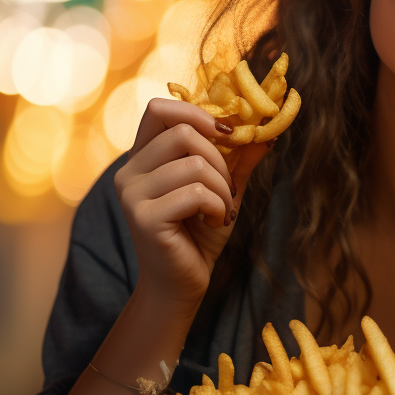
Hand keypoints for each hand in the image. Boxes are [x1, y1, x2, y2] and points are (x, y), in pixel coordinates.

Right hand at [114, 98, 271, 308]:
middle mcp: (129, 171)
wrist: (183, 284)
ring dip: (222, 188)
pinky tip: (213, 222)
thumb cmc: (199, 235)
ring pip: (193, 164)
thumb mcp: (225, 190)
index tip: (226, 134)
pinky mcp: (144, 217)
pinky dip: (218, 207)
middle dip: (219, 159)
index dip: (196, 113)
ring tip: (220, 210)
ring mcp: (132, 194)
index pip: (159, 109)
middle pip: (181, 132)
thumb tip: (266, 132)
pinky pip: (196, 193)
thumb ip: (240, 160)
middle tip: (227, 188)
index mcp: (143, 158)